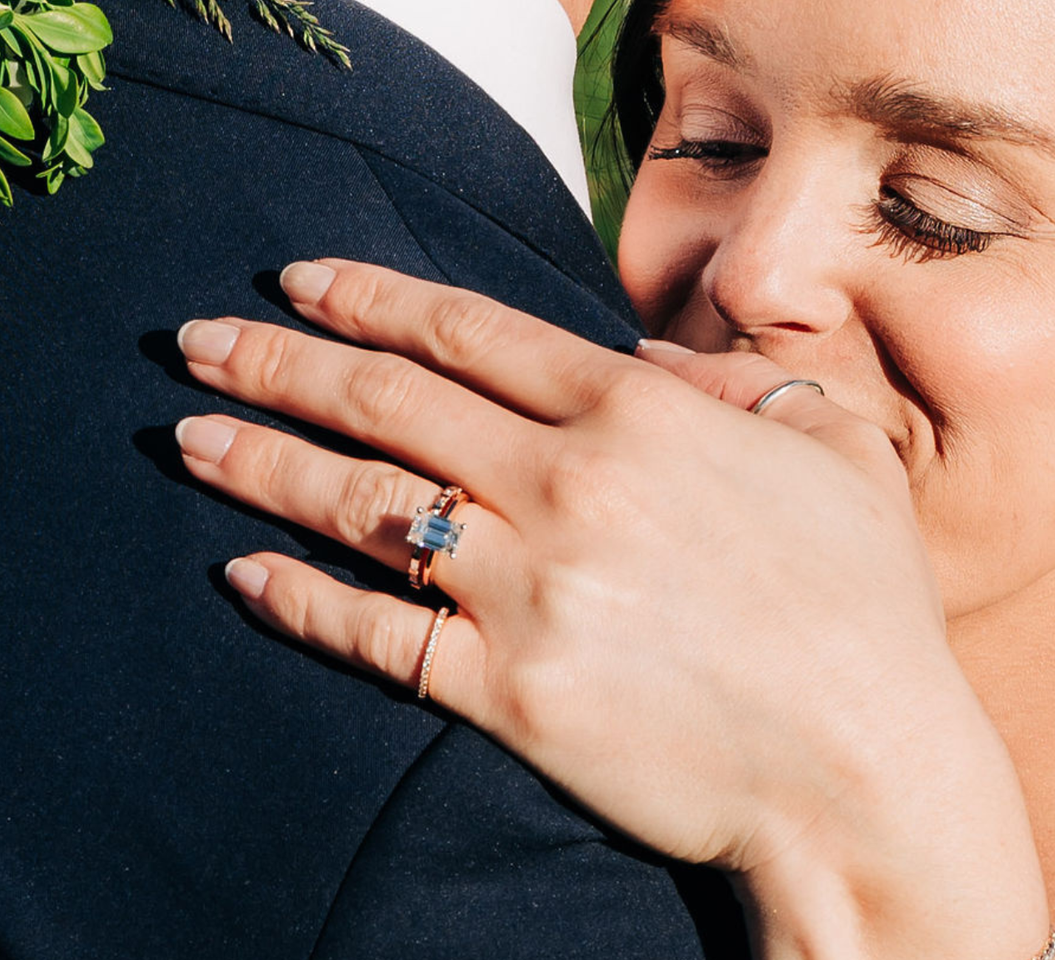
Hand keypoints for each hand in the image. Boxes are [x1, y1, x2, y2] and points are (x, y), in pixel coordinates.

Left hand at [171, 259, 1051, 959]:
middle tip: (193, 339)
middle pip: (384, 400)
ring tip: (186, 436)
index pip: (465, 329)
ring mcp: (528, 590)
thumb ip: (733, 381)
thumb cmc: (867, 612)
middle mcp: (566, 484)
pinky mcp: (507, 693)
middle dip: (276, 361)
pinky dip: (298, 599)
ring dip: (259, 462)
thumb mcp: (834, 449)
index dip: (368, 297)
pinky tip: (242, 572)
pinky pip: (374, 633)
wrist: (869, 775)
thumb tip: (641, 356)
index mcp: (636, 411)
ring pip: (358, 504)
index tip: (296, 279)